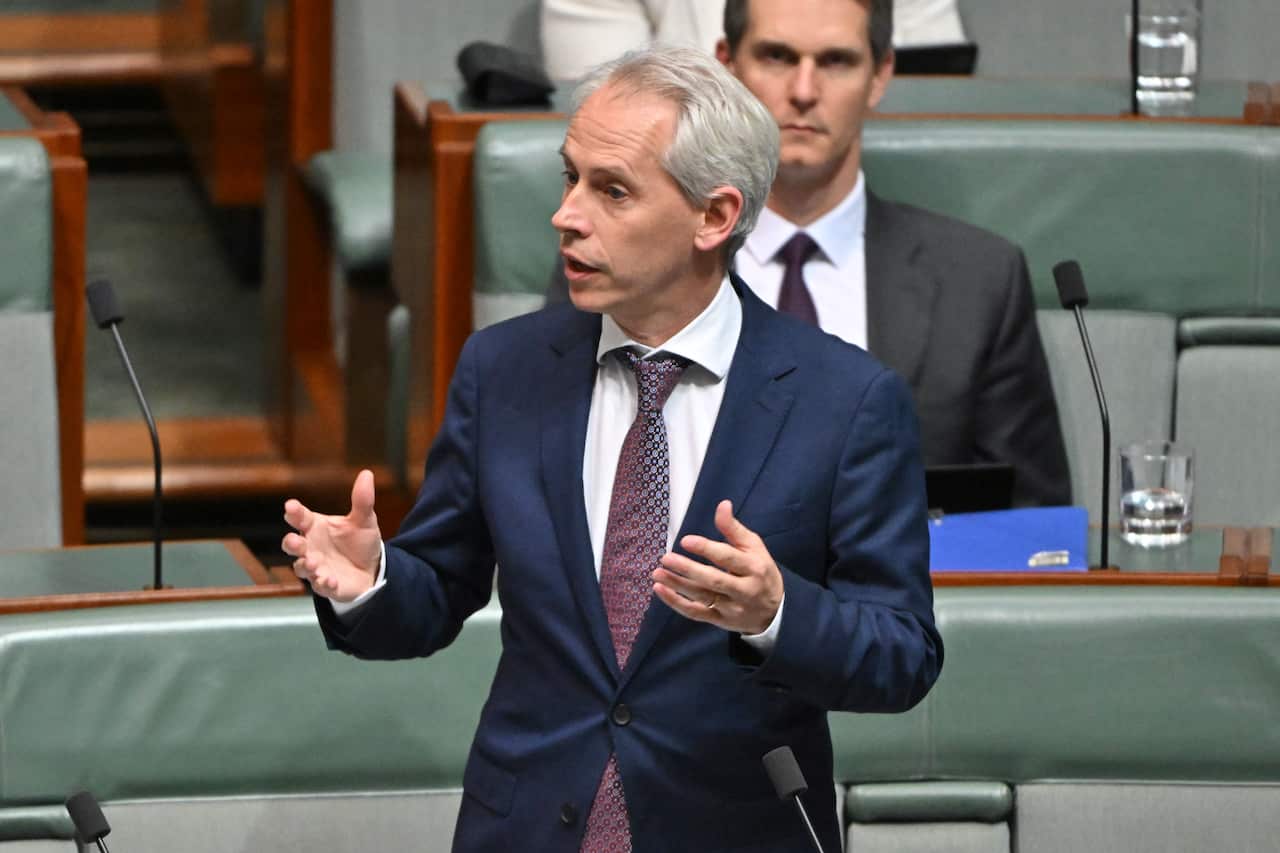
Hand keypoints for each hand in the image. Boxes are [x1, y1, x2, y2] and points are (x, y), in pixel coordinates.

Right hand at [281, 469, 383, 601]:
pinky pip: (320, 586)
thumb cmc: (360, 541)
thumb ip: (362, 500)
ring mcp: (316, 567)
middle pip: (292, 545)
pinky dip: (324, 583)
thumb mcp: (364, 520)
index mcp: (316, 527)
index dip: (294, 512)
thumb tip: (367, 473)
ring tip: (314, 563)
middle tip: (295, 540)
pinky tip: (330, 580)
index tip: (291, 506)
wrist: (372, 569)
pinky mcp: (326, 585)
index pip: (300, 517)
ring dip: (305, 565)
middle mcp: (311, 547)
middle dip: (291, 543)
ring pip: (301, 567)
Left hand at [653, 500, 783, 634]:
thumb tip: (722, 505)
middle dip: (688, 569)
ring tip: (657, 573)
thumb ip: (734, 529)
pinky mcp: (721, 620)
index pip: (728, 558)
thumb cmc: (761, 572)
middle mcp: (744, 590)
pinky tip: (661, 590)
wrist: (774, 612)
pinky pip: (696, 613)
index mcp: (754, 568)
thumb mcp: (755, 548)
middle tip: (666, 558)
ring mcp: (732, 608)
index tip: (685, 541)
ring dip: (677, 585)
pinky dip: (676, 603)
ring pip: (702, 597)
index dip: (706, 549)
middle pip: (714, 580)